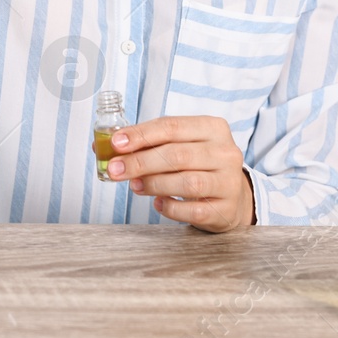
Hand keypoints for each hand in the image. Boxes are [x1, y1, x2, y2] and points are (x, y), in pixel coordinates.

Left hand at [105, 115, 254, 231]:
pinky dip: (170, 207)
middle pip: (177, 155)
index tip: (116, 143)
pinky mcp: (226, 209)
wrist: (233, 197)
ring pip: (186, 182)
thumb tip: (104, 147)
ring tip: (135, 186)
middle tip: (115, 170)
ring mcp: (229, 182)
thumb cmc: (199, 166)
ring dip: (154, 183)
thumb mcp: (180, 146)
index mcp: (212, 128)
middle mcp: (225, 153)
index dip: (141, 135)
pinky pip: (193, 210)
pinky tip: (158, 203)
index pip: (172, 127)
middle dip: (140, 162)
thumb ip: (148, 144)